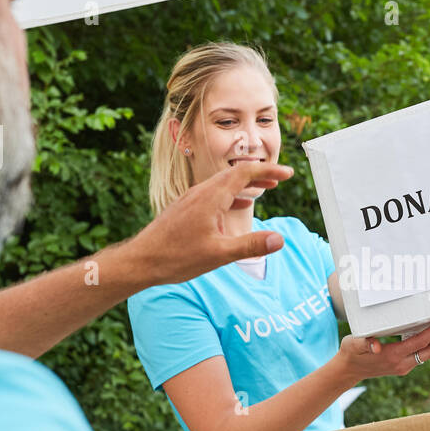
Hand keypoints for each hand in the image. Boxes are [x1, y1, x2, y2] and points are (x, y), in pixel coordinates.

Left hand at [126, 161, 293, 284]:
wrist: (140, 260)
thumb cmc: (176, 257)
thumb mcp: (219, 254)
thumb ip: (251, 246)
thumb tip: (280, 240)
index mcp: (211, 197)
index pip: (245, 173)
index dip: (269, 170)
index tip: (289, 173)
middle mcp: (200, 192)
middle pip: (234, 174)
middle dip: (260, 174)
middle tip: (281, 178)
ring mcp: (191, 199)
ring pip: (223, 183)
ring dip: (245, 184)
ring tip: (263, 189)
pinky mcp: (185, 208)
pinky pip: (213, 194)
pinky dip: (231, 195)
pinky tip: (235, 206)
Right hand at [337, 318, 429, 381]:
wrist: (348, 371)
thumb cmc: (351, 353)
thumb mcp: (353, 345)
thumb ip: (363, 343)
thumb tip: (375, 346)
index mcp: (393, 356)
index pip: (420, 342)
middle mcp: (402, 364)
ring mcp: (404, 367)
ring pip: (429, 354)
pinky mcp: (404, 367)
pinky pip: (423, 355)